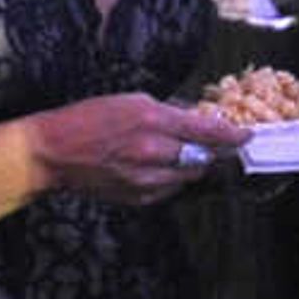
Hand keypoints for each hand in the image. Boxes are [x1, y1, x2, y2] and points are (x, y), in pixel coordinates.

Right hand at [27, 92, 245, 204]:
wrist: (53, 152)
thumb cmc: (87, 119)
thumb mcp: (129, 101)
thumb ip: (167, 112)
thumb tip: (194, 119)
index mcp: (152, 120)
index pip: (206, 130)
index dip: (231, 134)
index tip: (245, 135)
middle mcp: (153, 151)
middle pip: (203, 156)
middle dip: (210, 151)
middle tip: (213, 145)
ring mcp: (146, 178)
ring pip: (189, 176)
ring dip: (191, 166)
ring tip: (176, 155)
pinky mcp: (139, 197)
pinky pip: (170, 189)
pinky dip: (171, 179)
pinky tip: (156, 168)